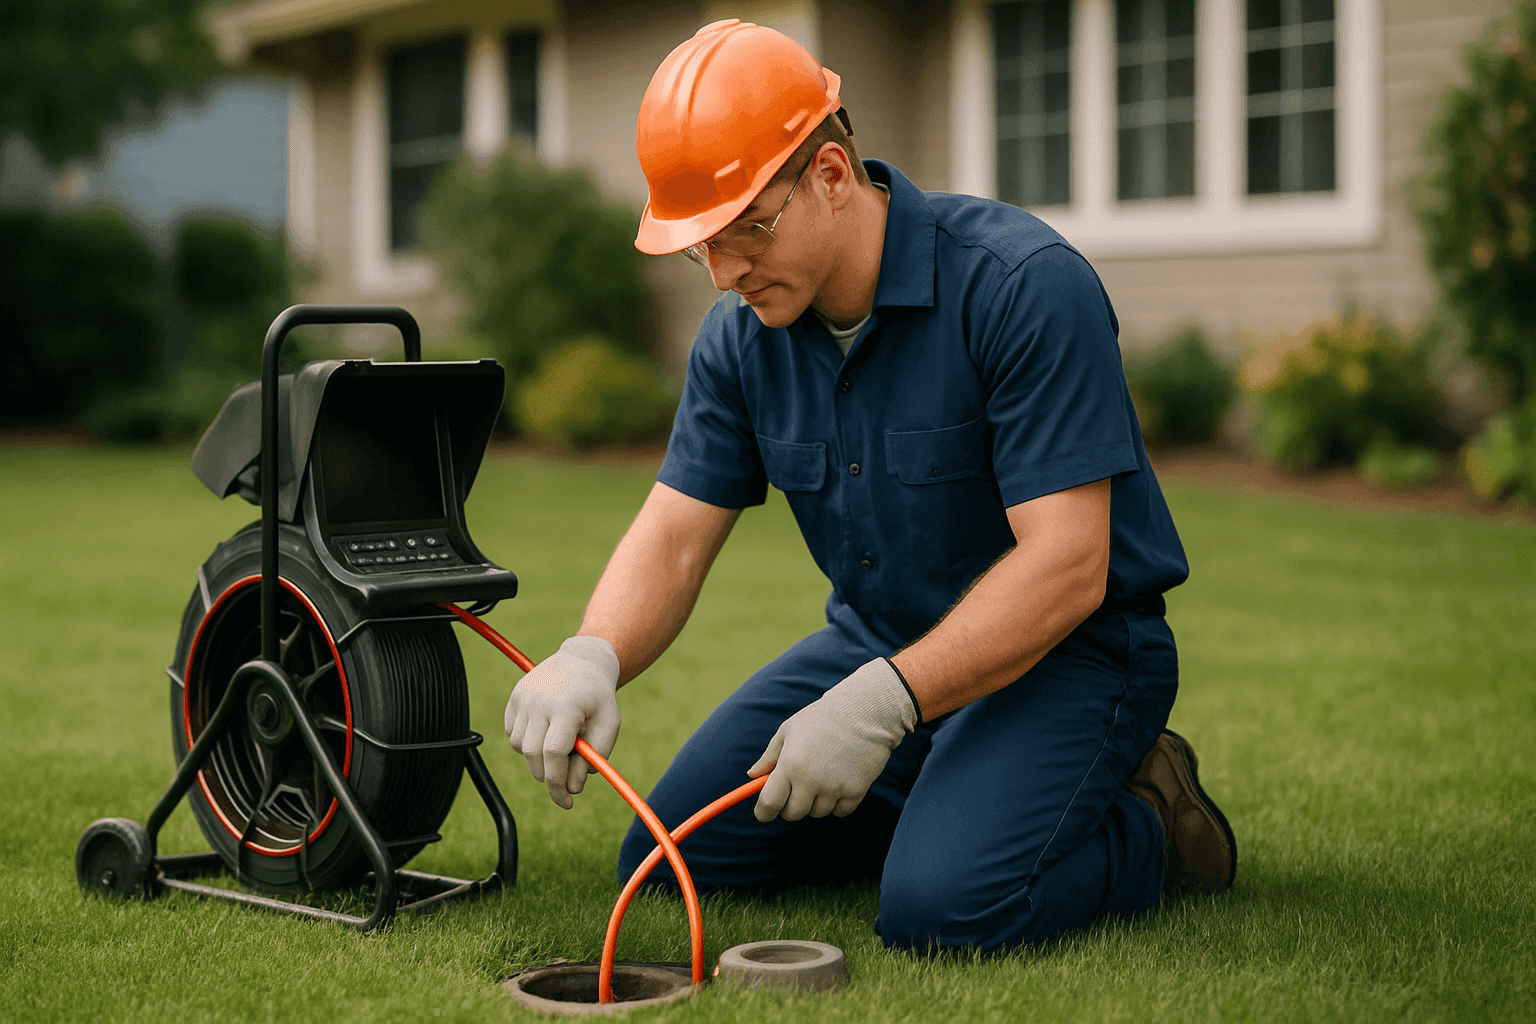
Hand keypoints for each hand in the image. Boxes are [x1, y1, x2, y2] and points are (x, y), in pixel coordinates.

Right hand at [504, 636, 620, 807]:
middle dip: (547, 776)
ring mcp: (523, 697)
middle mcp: (539, 701)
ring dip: (536, 758)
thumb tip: (573, 788)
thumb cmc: (598, 696)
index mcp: (566, 707)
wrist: (583, 659)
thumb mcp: (609, 724)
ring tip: (558, 747)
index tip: (566, 801)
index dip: (557, 783)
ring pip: (519, 747)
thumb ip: (594, 757)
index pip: (554, 754)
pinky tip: (544, 732)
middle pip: (533, 755)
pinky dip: (524, 743)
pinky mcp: (514, 697)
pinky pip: (511, 733)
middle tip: (562, 784)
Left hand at [748, 658, 918, 821]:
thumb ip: (769, 756)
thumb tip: (752, 776)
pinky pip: (839, 812)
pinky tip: (838, 782)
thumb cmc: (822, 718)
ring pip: (817, 813)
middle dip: (789, 807)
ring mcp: (835, 788)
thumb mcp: (789, 730)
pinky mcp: (856, 792)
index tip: (764, 812)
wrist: (865, 713)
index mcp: (790, 764)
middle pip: (793, 814)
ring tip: (821, 778)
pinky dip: (836, 803)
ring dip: (815, 803)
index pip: (769, 804)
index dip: (764, 812)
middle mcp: (811, 780)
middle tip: (795, 791)